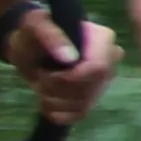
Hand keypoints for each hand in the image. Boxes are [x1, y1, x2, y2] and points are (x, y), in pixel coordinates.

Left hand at [12, 10, 115, 126]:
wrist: (30, 48)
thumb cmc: (33, 33)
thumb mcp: (35, 26)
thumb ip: (51, 35)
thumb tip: (70, 58)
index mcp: (103, 40)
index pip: (99, 68)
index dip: (70, 78)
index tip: (47, 74)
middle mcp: (111, 61)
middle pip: (89, 89)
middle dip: (57, 88)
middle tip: (40, 76)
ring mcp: (103, 82)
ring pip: (82, 104)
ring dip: (53, 100)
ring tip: (42, 84)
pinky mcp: (93, 98)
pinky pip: (79, 114)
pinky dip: (57, 112)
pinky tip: (47, 99)